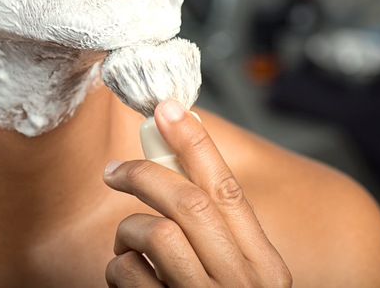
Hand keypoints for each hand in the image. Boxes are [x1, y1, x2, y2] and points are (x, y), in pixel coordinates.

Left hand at [103, 100, 291, 286]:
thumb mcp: (239, 273)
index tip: (166, 109)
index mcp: (264, 265)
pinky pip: (128, 272)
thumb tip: (176, 157)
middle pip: (191, 204)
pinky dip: (118, 268)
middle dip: (144, 175)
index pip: (228, 190)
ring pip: (157, 233)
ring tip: (127, 244)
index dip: (195, 143)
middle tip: (115, 171)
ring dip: (128, 231)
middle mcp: (241, 284)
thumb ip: (217, 229)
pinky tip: (128, 278)